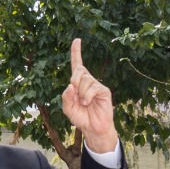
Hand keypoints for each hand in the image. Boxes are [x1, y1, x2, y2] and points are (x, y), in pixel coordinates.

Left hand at [62, 39, 117, 154]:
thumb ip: (66, 97)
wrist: (93, 129)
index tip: (77, 40)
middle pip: (78, 71)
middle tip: (77, 97)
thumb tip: (70, 85)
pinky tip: (88, 103)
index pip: (77, 64)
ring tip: (84, 103)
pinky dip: (87, 97)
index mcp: (78, 83)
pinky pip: (92, 88)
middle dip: (74, 82)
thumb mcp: (67, 108)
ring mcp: (96, 85)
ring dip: (81, 94)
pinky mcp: (104, 91)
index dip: (76, 52)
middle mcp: (88, 81)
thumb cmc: (81, 118)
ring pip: (84, 80)